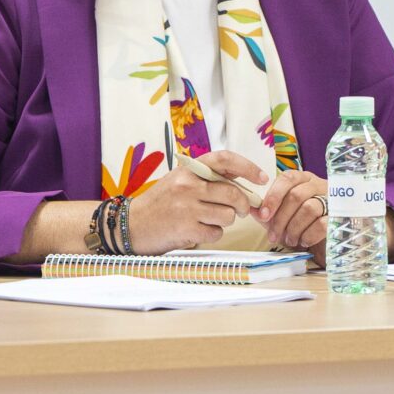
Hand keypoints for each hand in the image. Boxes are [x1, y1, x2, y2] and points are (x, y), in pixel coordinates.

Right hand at [127, 149, 267, 251]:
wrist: (131, 225)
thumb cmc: (159, 204)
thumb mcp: (179, 181)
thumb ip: (207, 179)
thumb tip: (245, 184)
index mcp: (188, 170)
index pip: (225, 160)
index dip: (248, 168)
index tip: (262, 178)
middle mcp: (187, 185)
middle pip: (233, 193)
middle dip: (243, 204)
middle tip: (241, 210)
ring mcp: (187, 208)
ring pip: (228, 215)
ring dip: (225, 221)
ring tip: (209, 220)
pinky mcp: (187, 229)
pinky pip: (216, 233)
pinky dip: (212, 234)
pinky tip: (197, 231)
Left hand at [251, 167, 329, 254]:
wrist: (330, 242)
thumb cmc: (304, 225)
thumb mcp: (283, 218)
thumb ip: (267, 213)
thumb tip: (251, 209)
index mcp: (303, 180)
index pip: (287, 178)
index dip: (273, 196)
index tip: (263, 215)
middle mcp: (319, 185)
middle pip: (296, 195)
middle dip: (281, 218)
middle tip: (273, 235)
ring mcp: (333, 200)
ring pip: (309, 208)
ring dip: (294, 228)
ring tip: (289, 240)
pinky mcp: (340, 217)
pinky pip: (321, 223)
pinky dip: (308, 235)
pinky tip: (304, 241)